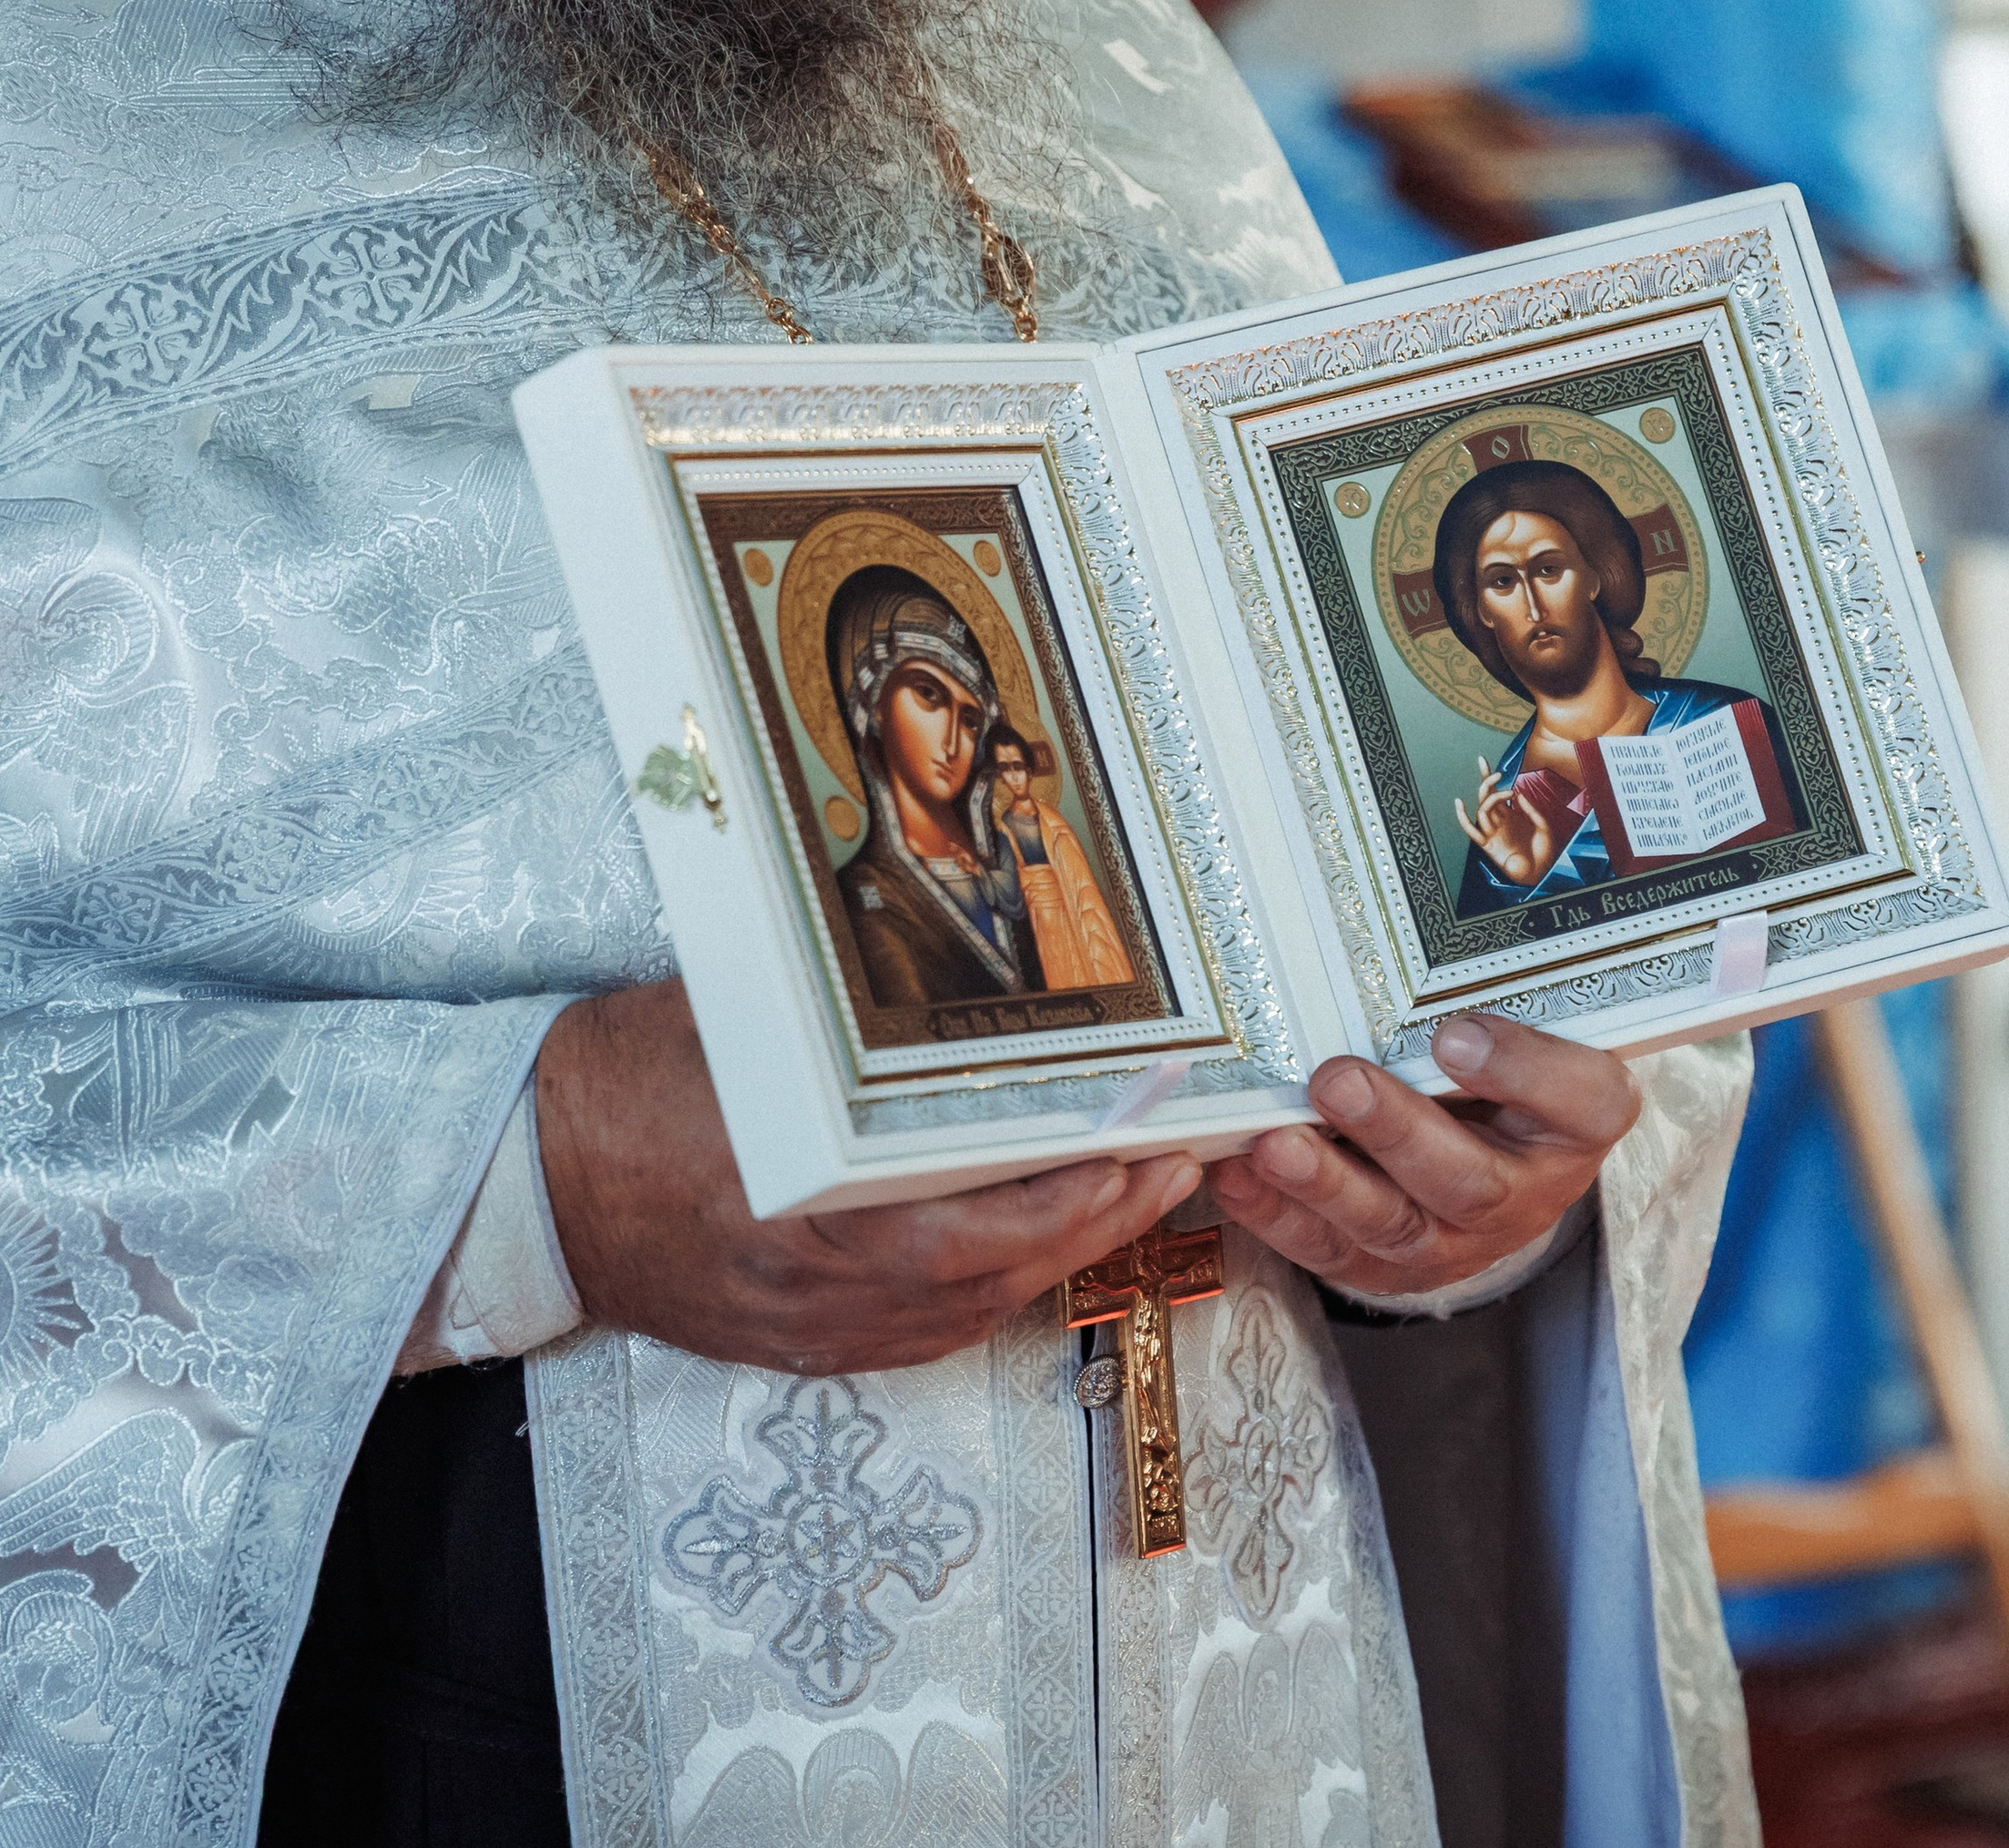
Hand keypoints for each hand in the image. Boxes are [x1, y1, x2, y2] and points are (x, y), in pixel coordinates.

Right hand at [535, 979, 1199, 1372]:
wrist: (521, 1179)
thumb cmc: (619, 1082)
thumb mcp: (736, 1023)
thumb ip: (841, 1022)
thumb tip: (948, 974)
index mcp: (792, 1199)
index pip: (966, 1216)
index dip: (1068, 1186)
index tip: (1141, 1140)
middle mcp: (807, 1282)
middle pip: (990, 1270)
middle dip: (1100, 1218)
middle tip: (1178, 1163)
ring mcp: (803, 1325)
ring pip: (969, 1309)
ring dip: (1062, 1255)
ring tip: (1134, 1193)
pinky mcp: (795, 1342)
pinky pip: (925, 1331)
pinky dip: (998, 1290)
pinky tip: (1043, 1247)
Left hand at [1206, 1013, 1638, 1298]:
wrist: (1492, 1165)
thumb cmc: (1507, 1080)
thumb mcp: (1529, 1034)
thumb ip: (1492, 1007)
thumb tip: (1416, 979)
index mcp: (1577, 1123)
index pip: (1584, 1101)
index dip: (1523, 1069)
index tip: (1455, 1032)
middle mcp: (1523, 1196)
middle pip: (1468, 1180)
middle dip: (1396, 1132)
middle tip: (1339, 1081)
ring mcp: (1452, 1242)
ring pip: (1391, 1226)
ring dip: (1327, 1184)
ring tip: (1275, 1141)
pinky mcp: (1384, 1266)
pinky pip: (1329, 1249)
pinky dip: (1275, 1214)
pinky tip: (1236, 1173)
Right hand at [1455, 757, 1556, 886]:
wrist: (1541, 873)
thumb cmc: (1543, 851)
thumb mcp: (1543, 825)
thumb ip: (1530, 810)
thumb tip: (1517, 794)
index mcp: (1510, 815)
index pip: (1495, 792)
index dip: (1487, 777)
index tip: (1482, 760)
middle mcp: (1498, 821)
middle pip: (1485, 796)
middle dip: (1485, 780)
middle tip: (1494, 771)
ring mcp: (1492, 832)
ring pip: (1482, 809)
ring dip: (1490, 797)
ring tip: (1506, 792)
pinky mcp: (1488, 845)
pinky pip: (1471, 831)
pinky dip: (1462, 818)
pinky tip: (1460, 804)